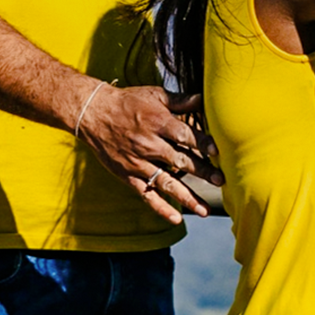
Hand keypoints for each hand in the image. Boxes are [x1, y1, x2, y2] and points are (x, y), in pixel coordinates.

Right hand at [75, 85, 223, 223]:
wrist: (93, 113)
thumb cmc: (128, 102)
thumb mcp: (155, 95)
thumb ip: (181, 101)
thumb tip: (206, 97)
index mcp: (158, 122)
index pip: (185, 135)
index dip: (202, 143)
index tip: (218, 152)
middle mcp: (149, 144)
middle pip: (180, 161)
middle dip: (202, 172)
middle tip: (221, 181)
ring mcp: (138, 162)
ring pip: (166, 182)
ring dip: (187, 197)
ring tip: (204, 210)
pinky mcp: (128, 175)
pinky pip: (146, 194)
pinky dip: (160, 208)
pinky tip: (176, 218)